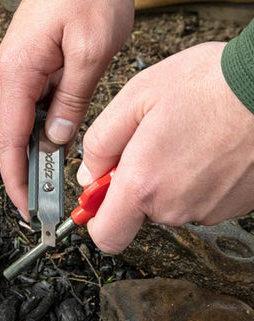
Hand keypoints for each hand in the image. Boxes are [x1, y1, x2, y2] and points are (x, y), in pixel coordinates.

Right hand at [0, 0, 133, 217]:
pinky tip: (53, 151)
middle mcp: (9, 76)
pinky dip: (38, 136)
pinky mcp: (31, 70)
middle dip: (21, 175)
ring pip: (17, 127)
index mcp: (18, 72)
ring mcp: (18, 72)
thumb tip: (55, 140)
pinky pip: (30, 111)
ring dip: (29, 158)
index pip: (9, 140)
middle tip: (40, 206)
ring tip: (47, 186)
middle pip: (8, 139)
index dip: (16, 178)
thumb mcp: (90, 51)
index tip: (26, 206)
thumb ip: (71, 101)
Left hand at [77, 42, 253, 252]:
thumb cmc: (210, 85)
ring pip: (170, 203)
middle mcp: (175, 207)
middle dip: (137, 182)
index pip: (107, 236)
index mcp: (143, 185)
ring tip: (185, 139)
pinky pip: (198, 198)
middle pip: (139, 211)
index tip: (99, 197)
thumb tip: (89, 176)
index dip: (97, 219)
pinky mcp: (232, 205)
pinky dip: (195, 179)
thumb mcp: (137, 98)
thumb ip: (101, 142)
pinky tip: (206, 148)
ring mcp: (207, 209)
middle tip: (151, 143)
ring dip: (168, 178)